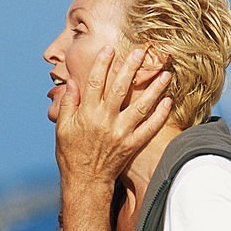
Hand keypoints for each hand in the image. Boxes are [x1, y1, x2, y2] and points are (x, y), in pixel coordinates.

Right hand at [56, 47, 171, 186]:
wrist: (85, 181)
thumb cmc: (71, 153)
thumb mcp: (62, 128)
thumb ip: (68, 103)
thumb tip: (72, 81)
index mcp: (87, 114)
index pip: (96, 83)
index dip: (103, 64)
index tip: (110, 49)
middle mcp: (105, 121)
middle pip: (120, 88)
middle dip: (131, 67)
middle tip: (141, 51)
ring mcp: (121, 133)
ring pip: (141, 106)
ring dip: (154, 88)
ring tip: (165, 73)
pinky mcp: (132, 145)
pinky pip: (150, 128)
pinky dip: (160, 115)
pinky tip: (168, 101)